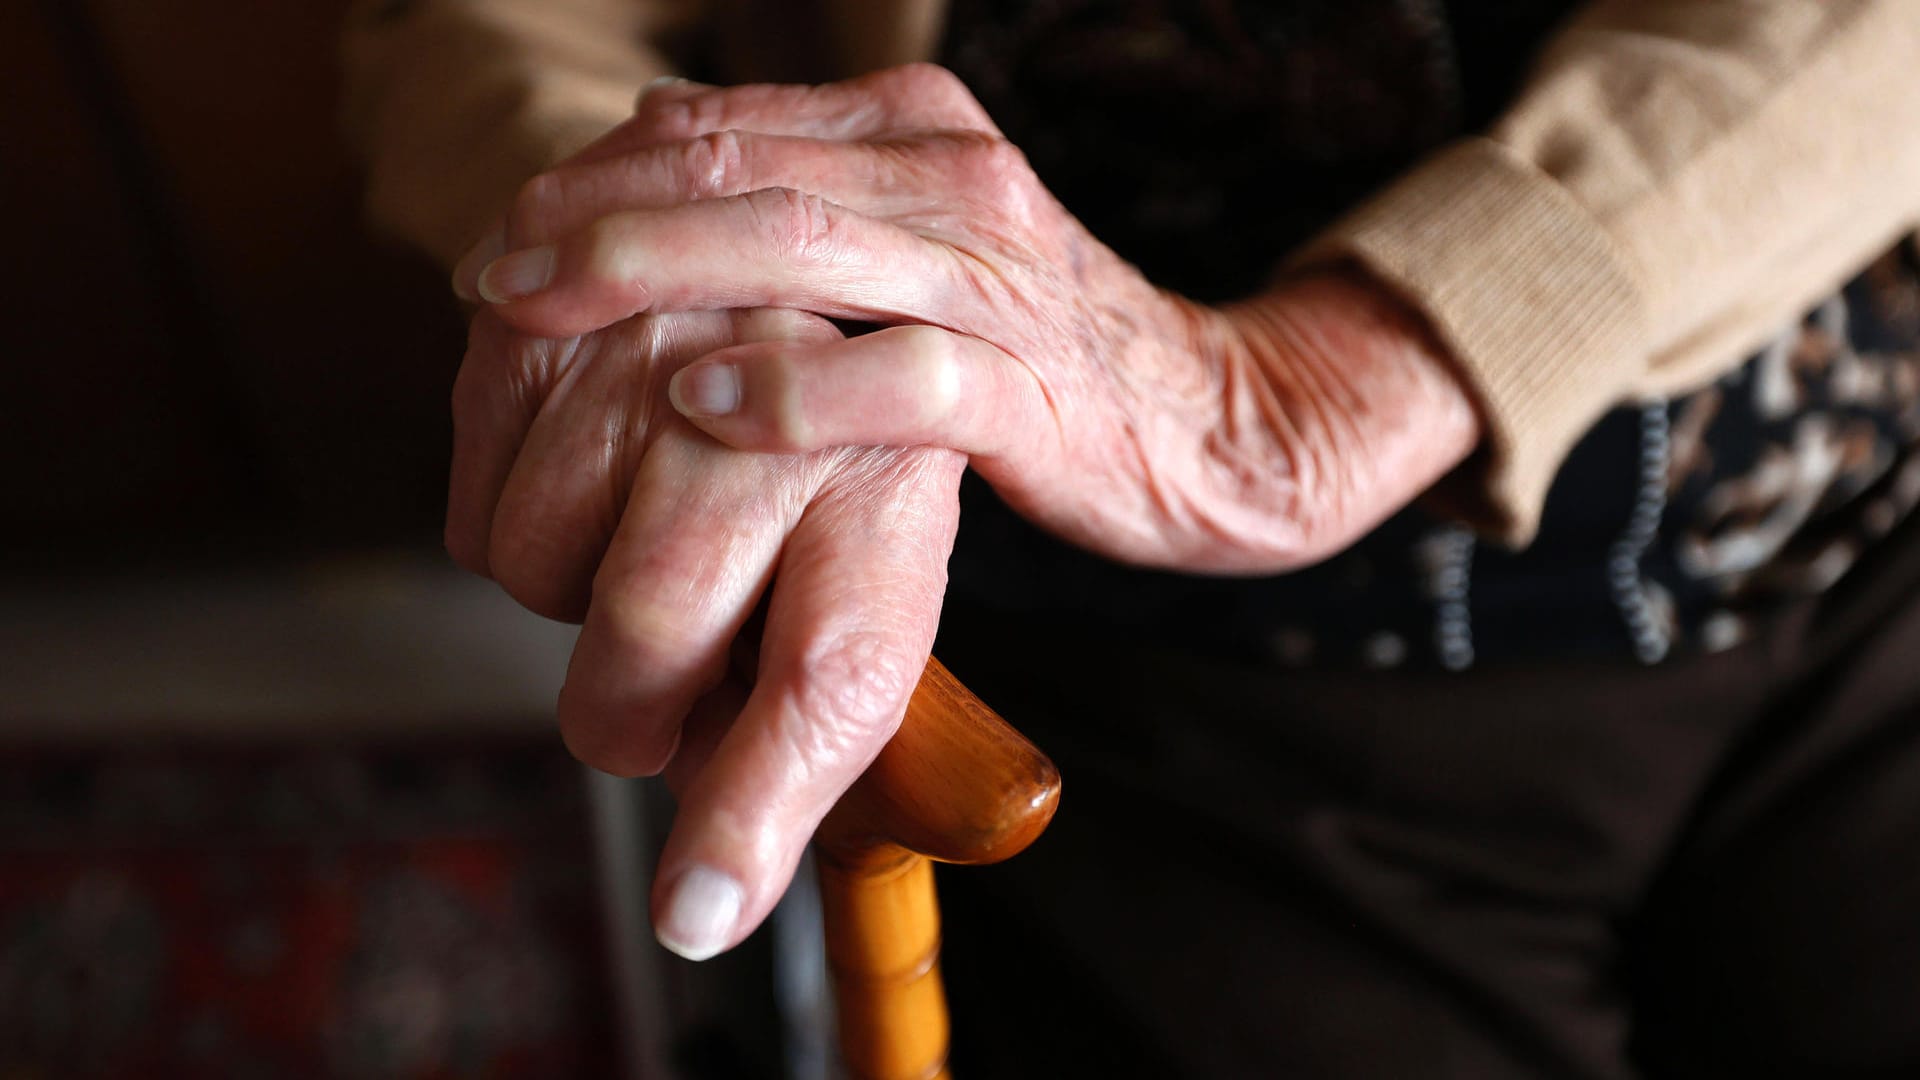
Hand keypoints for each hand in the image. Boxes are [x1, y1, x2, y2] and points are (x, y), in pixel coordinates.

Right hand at [448, 79, 976, 960]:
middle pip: (652, 630)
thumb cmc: (808, 453)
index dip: (758, 806)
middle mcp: (783, 406)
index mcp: (893, 489)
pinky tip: (585, 471)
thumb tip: (714, 891)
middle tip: (648, 702)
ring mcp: (654, 348)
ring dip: (570, 597)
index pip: (832, 672)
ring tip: (641, 527)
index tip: (698, 907)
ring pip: (543, 573)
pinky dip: (512, 532)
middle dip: (626, 712)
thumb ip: (816, 702)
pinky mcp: (547, 322)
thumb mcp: (870, 556)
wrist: (730, 244)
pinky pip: (476, 520)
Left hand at [466, 65, 1481, 573]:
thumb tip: (650, 135)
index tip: (505, 235)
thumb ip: (799, 190)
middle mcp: (956, 179)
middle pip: (745, 171)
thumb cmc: (1029, 342)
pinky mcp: (1031, 389)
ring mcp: (998, 280)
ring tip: (547, 307)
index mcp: (916, 131)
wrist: (1204, 419)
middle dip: (599, 217)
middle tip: (492, 269)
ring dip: (659, 271)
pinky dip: (794, 388)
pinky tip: (700, 402)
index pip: (725, 127)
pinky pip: (901, 377)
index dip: (598, 174)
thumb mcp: (913, 242)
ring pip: (806, 247)